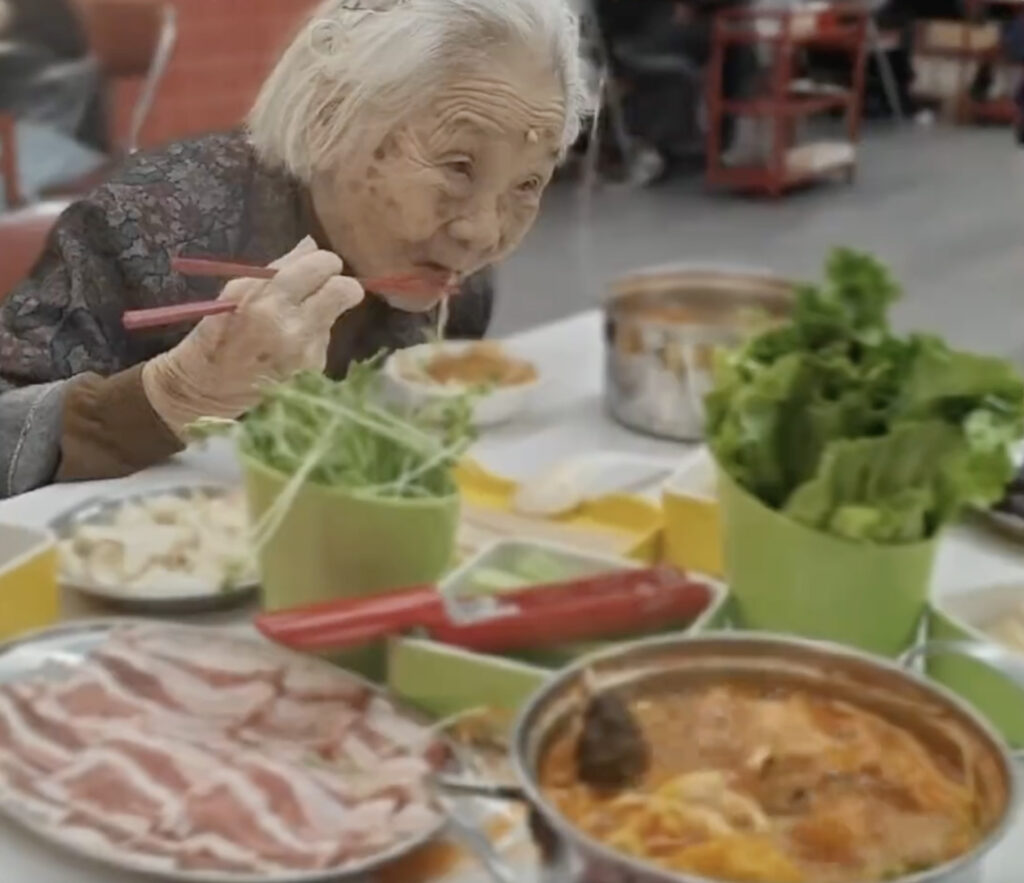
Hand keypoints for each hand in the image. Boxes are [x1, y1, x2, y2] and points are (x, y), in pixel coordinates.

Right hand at [142, 237, 363, 437]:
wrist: (208, 389)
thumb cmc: (218, 333)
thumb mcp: (236, 291)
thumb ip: (279, 267)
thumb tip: (312, 245)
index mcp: (269, 303)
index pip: (323, 267)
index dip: (325, 263)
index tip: (319, 266)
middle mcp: (294, 329)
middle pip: (346, 291)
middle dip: (340, 284)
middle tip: (325, 286)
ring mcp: (308, 353)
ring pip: (338, 315)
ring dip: (324, 310)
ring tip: (296, 318)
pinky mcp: (315, 372)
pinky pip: (326, 339)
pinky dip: (314, 335)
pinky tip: (292, 342)